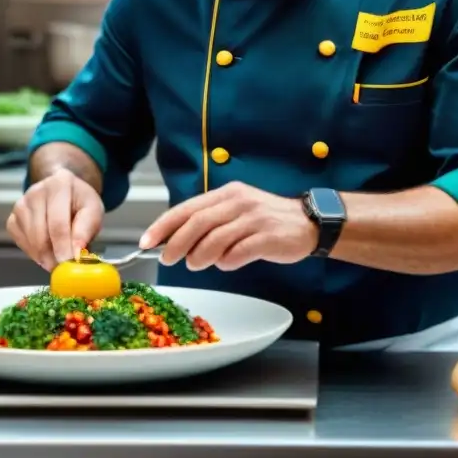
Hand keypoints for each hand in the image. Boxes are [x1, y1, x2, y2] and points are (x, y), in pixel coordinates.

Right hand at [6, 168, 103, 271]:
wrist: (64, 193)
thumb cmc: (80, 202)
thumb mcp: (93, 210)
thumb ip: (86, 229)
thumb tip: (76, 252)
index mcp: (59, 184)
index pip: (58, 223)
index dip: (63, 247)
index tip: (68, 263)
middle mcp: (36, 192)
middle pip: (41, 234)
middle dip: (53, 256)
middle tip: (65, 268)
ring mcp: (21, 205)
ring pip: (31, 241)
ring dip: (45, 256)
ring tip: (59, 257)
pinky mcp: (12, 218)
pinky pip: (22, 243)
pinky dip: (35, 253)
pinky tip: (47, 250)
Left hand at [139, 182, 317, 271]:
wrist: (309, 223)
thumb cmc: (267, 220)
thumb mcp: (236, 211)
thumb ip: (210, 221)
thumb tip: (174, 240)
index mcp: (227, 193)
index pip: (187, 208)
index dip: (164, 226)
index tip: (147, 242)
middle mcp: (239, 202)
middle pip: (197, 223)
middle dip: (176, 244)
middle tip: (168, 259)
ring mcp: (254, 219)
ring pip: (214, 239)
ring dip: (200, 257)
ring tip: (198, 264)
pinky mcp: (267, 237)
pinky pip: (237, 253)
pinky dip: (226, 262)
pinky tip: (228, 263)